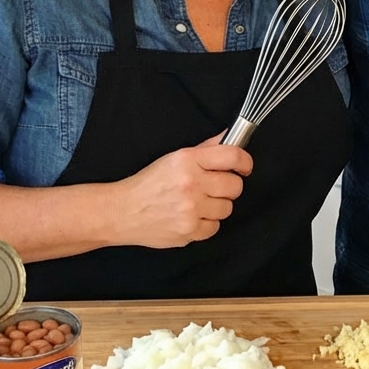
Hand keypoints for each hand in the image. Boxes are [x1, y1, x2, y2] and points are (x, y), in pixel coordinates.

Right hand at [120, 133, 251, 247]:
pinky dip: (206, 224)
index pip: (232, 156)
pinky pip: (214, 228)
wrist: (123, 211)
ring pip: (227, 208)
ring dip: (217, 206)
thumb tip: (230, 137)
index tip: (244, 167)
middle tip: (214, 187)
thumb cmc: (149, 183)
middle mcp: (191, 184)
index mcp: (188, 161)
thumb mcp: (175, 158)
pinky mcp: (188, 231)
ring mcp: (191, 210)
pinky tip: (192, 217)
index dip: (245, 161)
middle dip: (228, 186)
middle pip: (235, 186)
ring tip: (199, 203)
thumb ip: (206, 148)